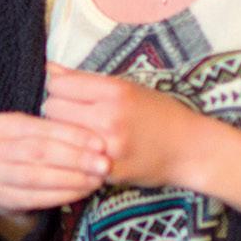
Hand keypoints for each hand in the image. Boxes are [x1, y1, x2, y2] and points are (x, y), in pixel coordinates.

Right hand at [0, 110, 107, 215]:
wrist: (6, 183)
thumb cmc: (33, 152)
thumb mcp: (40, 133)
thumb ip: (61, 127)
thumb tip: (97, 137)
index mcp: (3, 124)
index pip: (41, 128)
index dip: (72, 135)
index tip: (100, 144)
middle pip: (39, 151)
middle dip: (75, 158)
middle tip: (103, 164)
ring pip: (37, 176)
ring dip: (71, 178)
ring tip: (96, 179)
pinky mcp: (0, 197)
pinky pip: (36, 197)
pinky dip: (62, 194)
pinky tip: (83, 191)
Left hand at [41, 62, 212, 188]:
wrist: (190, 148)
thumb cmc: (160, 113)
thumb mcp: (128, 87)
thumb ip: (86, 79)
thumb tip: (49, 69)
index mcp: (115, 91)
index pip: (58, 85)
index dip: (59, 88)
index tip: (68, 94)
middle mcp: (109, 117)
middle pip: (52, 108)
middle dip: (57, 110)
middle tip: (72, 115)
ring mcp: (108, 146)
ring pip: (58, 135)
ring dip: (62, 133)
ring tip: (78, 132)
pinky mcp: (108, 171)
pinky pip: (73, 159)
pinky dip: (75, 155)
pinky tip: (87, 151)